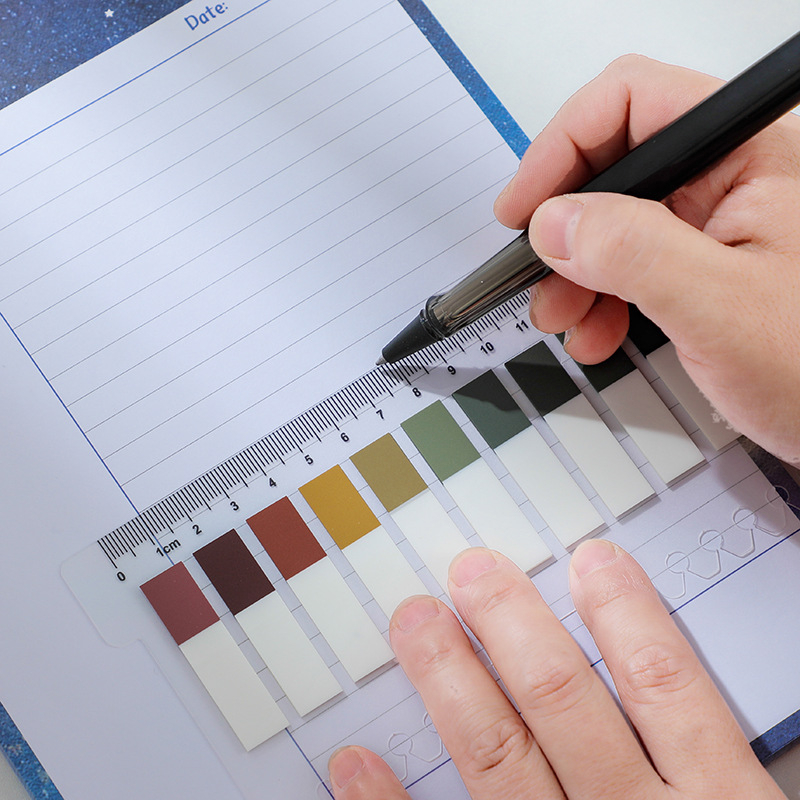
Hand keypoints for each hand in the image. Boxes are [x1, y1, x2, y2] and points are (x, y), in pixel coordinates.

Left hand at [327, 544, 783, 798]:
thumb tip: (664, 695)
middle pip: (567, 706)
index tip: (591, 558)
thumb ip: (704, 767)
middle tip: (472, 570)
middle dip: (516, 628)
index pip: (665, 686)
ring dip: (451, 684)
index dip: (628, 615)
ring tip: (416, 622)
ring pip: (502, 761)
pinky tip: (353, 762)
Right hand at [493, 55, 799, 463]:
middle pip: (612, 163)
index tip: (524, 210)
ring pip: (611, 219)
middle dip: (564, 224)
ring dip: (573, 270)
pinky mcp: (699, 265)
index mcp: (747, 157)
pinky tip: (596, 331)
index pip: (631, 103)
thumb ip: (636, 254)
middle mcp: (728, 179)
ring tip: (564, 316)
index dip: (561, 148)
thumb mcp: (722, 309)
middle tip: (537, 272)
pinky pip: (627, 262)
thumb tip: (555, 222)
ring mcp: (712, 224)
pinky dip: (596, 296)